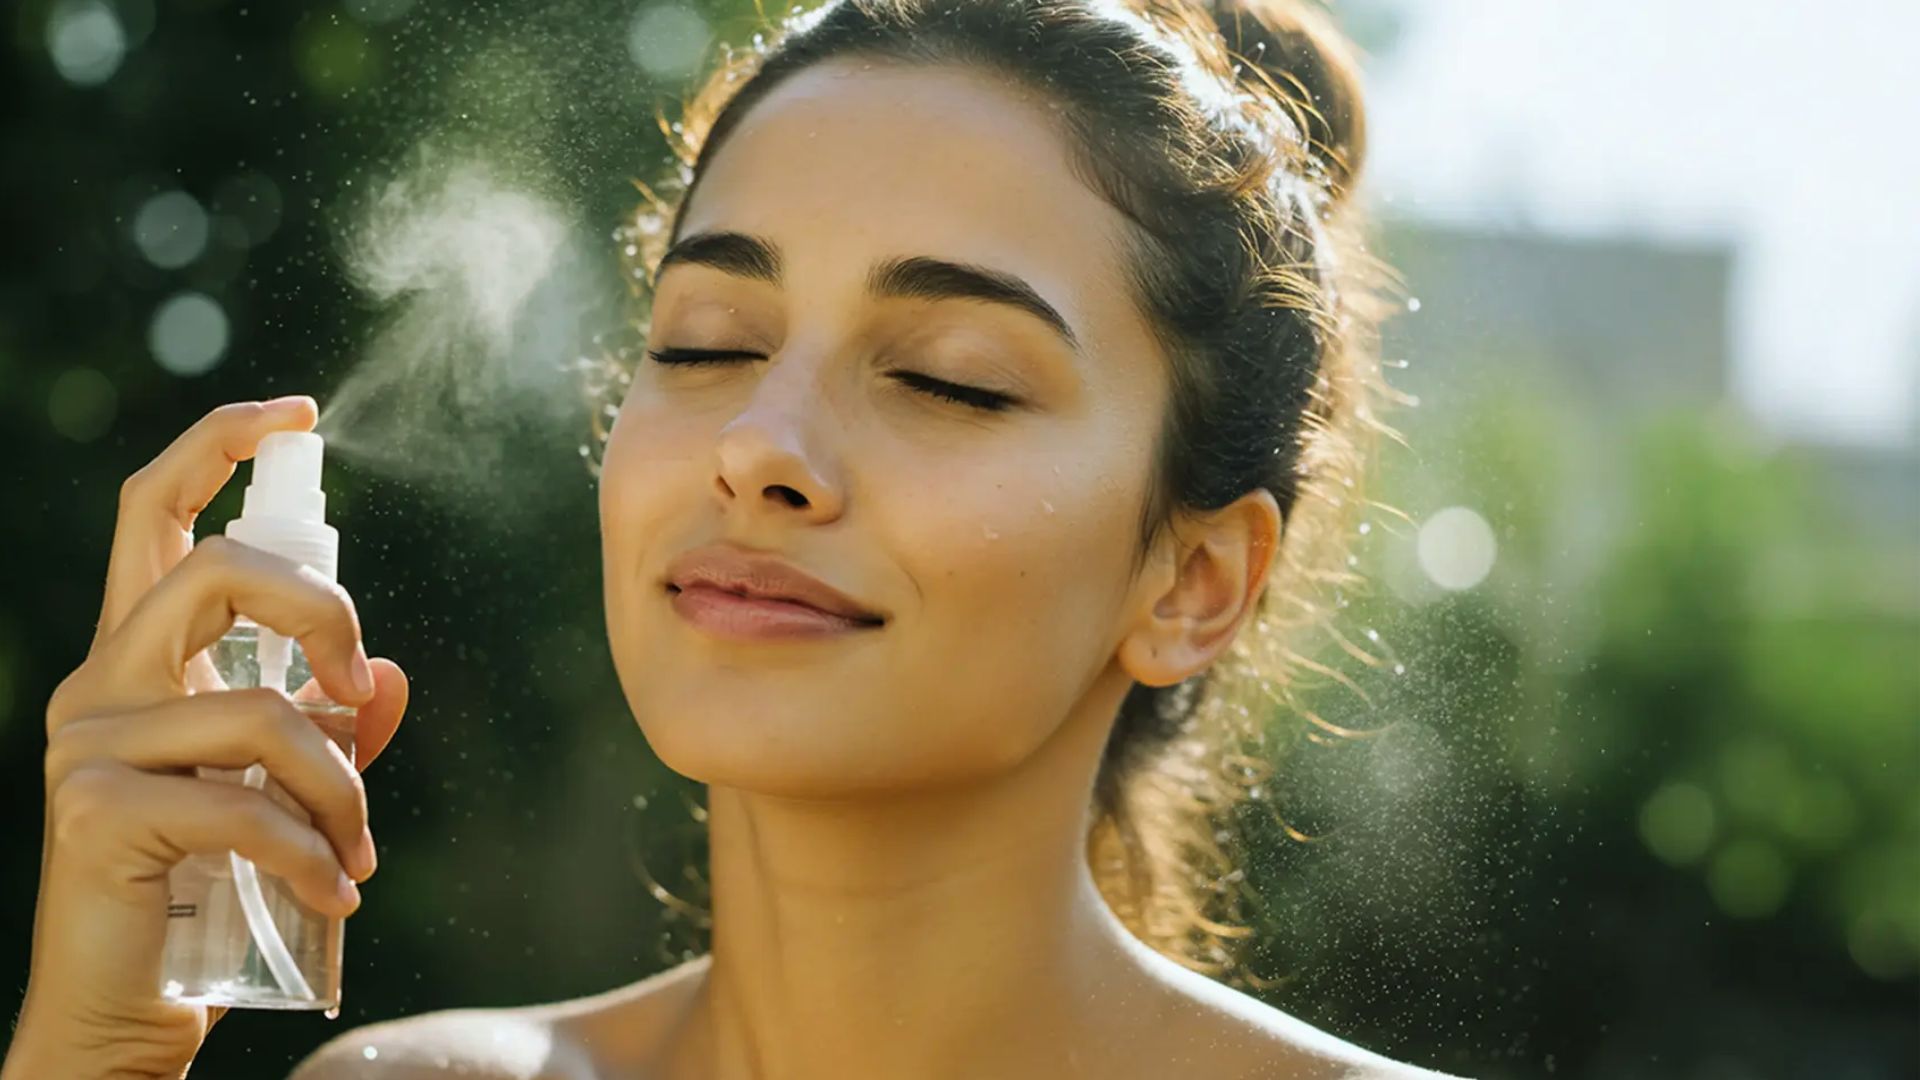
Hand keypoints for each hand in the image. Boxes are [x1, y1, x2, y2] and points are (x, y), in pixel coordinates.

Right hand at [2, 398, 409, 1078]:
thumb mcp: (279, 788)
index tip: (298, 409)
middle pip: (216, 570)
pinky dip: (313, 850)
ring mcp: (87, 746)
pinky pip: (248, 804)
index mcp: (139, 659)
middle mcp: (99, 684)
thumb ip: (327, 723)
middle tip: (359, 681)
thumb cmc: (209, 886)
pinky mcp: (95, 813)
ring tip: (357, 852)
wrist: (128, 1006)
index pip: (153, 513)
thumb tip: (386, 669)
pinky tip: (337, 893)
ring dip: (340, 786)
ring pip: (261, 709)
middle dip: (320, 609)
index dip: (218, 442)